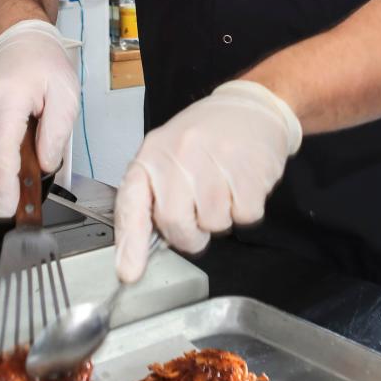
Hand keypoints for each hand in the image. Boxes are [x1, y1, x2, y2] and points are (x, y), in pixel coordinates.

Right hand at [0, 20, 78, 218]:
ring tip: (18, 182)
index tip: (8, 206)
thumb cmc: (43, 63)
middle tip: (15, 200)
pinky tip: (14, 165)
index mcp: (7, 102)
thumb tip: (44, 165)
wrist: (20, 41)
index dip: (4, 183)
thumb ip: (56, 132)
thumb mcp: (65, 94)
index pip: (0, 151)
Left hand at [114, 80, 301, 283]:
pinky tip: (241, 183)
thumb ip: (153, 194)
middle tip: (199, 215)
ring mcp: (216, 161)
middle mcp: (181, 155)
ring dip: (220, 218)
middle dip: (189, 234)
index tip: (129, 272)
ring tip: (222, 187)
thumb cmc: (206, 136)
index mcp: (153, 154)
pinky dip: (245, 209)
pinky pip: (244, 217)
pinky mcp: (250, 171)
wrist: (252, 107)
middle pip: (176, 224)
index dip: (130, 242)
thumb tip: (137, 248)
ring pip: (213, 225)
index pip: (133, 202)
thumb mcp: (168, 153)